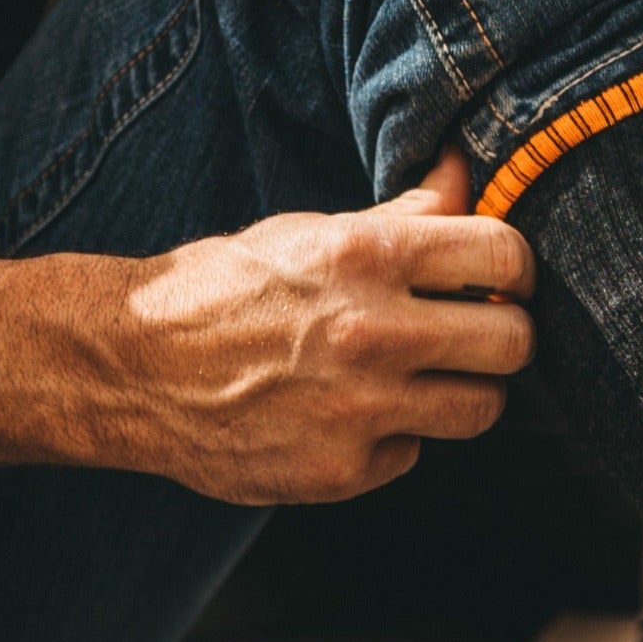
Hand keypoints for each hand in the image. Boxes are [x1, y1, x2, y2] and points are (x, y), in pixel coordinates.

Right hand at [119, 149, 533, 503]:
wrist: (128, 370)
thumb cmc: (224, 290)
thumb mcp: (310, 234)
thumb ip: (403, 213)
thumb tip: (467, 171)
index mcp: (368, 256)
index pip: (503, 254)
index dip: (514, 268)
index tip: (502, 279)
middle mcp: (373, 332)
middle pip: (514, 342)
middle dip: (503, 334)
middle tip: (478, 334)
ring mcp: (361, 409)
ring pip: (482, 407)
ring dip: (464, 391)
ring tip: (424, 378)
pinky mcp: (344, 470)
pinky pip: (414, 452)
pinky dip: (393, 437)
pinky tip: (349, 416)